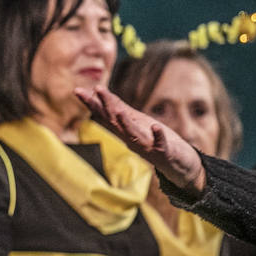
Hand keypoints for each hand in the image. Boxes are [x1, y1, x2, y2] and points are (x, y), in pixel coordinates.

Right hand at [76, 86, 205, 193]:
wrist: (177, 166)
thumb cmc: (155, 141)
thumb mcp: (136, 122)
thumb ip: (120, 109)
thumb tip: (100, 93)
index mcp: (124, 130)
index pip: (104, 115)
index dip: (91, 103)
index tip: (77, 90)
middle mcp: (130, 139)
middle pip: (115, 122)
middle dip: (106, 106)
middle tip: (97, 89)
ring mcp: (147, 146)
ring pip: (133, 135)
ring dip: (126, 124)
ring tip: (120, 112)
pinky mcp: (164, 152)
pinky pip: (160, 144)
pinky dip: (158, 136)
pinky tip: (156, 126)